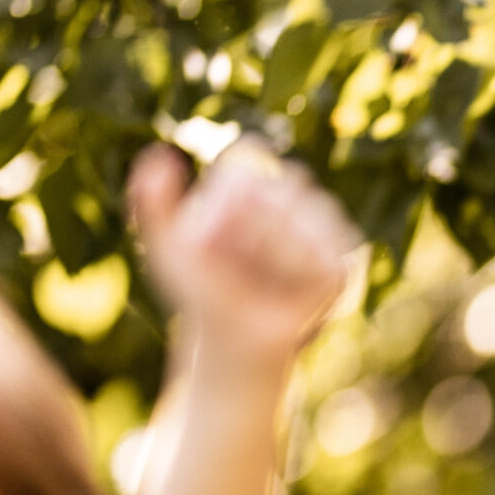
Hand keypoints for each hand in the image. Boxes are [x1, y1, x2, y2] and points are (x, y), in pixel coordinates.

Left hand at [129, 144, 357, 365]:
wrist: (236, 338)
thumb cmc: (201, 289)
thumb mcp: (168, 246)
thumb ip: (154, 201)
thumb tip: (161, 155)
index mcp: (249, 182)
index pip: (250, 160)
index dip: (232, 197)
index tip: (213, 232)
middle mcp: (291, 196)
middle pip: (285, 183)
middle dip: (255, 227)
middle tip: (235, 261)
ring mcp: (322, 227)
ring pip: (309, 215)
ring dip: (276, 251)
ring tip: (261, 278)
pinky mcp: (341, 262)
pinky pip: (326, 253)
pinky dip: (301, 270)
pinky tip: (286, 289)